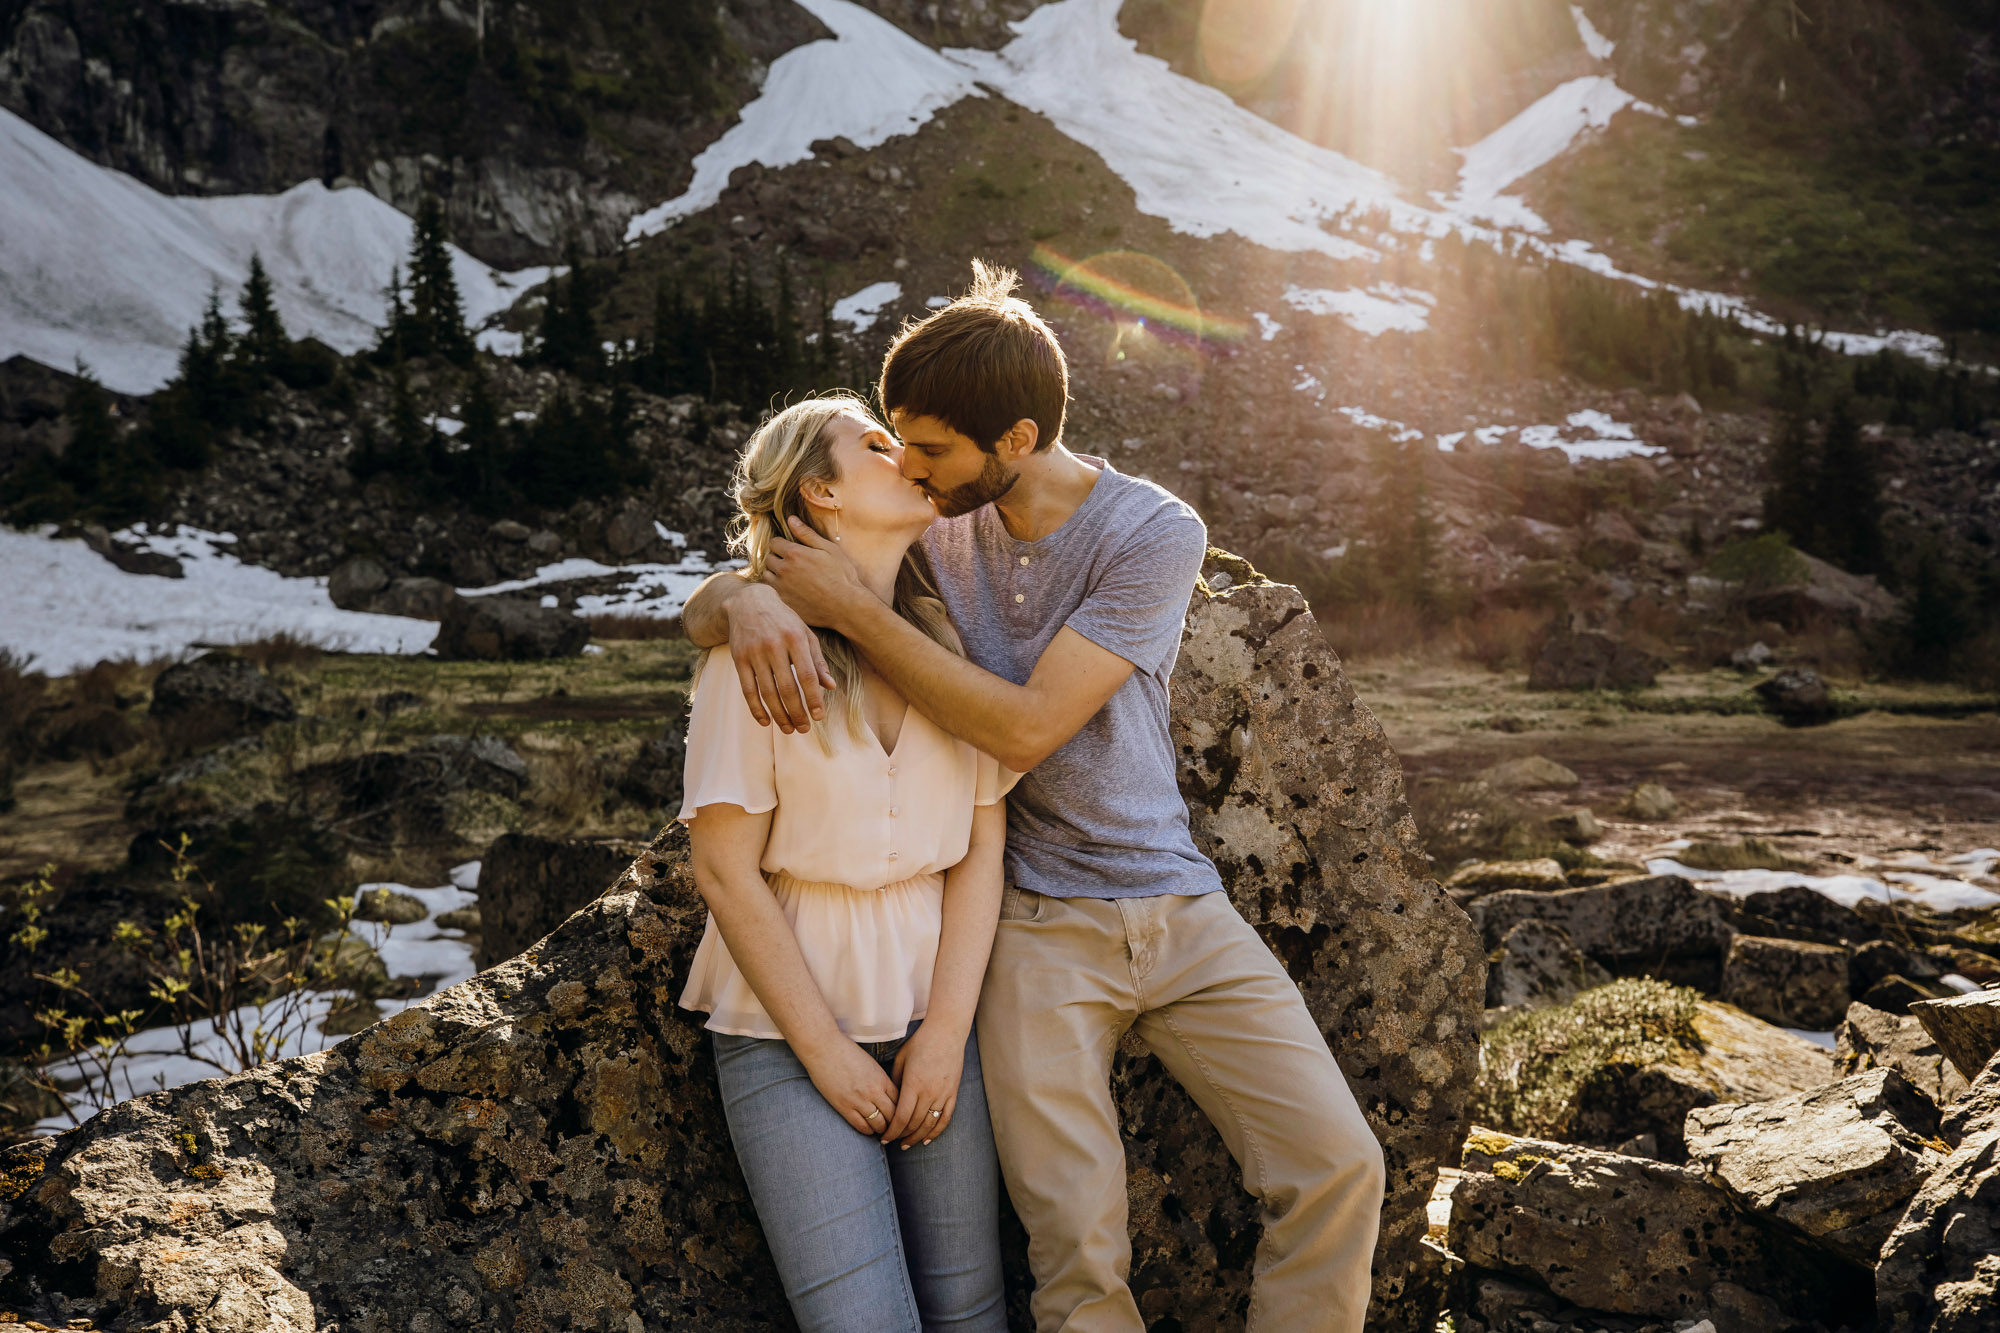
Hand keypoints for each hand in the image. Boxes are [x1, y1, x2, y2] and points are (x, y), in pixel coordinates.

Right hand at [727, 583, 834, 732]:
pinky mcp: (739, 659)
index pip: (806, 675)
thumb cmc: (784, 621)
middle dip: (797, 712)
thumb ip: (817, 661)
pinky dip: (756, 708)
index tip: (818, 716)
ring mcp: (754, 653)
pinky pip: (747, 689)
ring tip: (789, 729)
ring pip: (767, 692)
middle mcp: (774, 645)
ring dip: (779, 715)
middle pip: (787, 688)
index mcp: (795, 638)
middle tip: (804, 729)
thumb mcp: (805, 634)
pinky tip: (765, 721)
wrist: (749, 602)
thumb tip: (831, 687)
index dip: (813, 698)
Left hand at [766, 517, 874, 631]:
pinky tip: (793, 588)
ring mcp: (782, 588)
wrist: (845, 606)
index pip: (774, 542)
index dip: (782, 543)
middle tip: (792, 561)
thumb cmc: (841, 575)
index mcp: (794, 554)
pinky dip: (778, 587)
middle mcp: (784, 570)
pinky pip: (773, 590)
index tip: (791, 548)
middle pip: (768, 558)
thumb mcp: (828, 549)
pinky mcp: (784, 602)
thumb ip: (807, 534)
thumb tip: (790, 519)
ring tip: (790, 575)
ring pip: (767, 575)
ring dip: (775, 572)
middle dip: (777, 557)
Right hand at [803, 1039, 903, 1135]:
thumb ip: (879, 1079)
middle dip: (896, 1123)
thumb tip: (886, 1093)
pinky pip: (861, 1125)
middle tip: (895, 1128)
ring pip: (879, 1124)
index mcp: (882, 1078)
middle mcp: (874, 1091)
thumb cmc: (846, 1051)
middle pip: (893, 1115)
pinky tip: (868, 1129)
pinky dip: (867, 1130)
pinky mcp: (844, 1107)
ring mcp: (859, 1100)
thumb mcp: (870, 1064)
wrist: (823, 1048)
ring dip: (882, 1129)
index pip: (901, 1101)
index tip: (902, 1115)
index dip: (903, 1110)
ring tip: (882, 1131)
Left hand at [882, 1022, 964, 1147]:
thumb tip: (889, 1102)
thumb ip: (895, 1082)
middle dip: (901, 1136)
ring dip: (917, 1137)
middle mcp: (929, 1092)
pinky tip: (927, 1140)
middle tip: (892, 1142)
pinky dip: (936, 1132)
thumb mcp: (901, 1060)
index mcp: (913, 1084)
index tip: (884, 1138)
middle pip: (914, 1124)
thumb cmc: (920, 1043)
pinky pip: (945, 1118)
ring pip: (929, 1124)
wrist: (946, 1032)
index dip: (892, 1131)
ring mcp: (943, 1094)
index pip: (901, 1117)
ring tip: (906, 1144)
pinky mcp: (953, 1093)